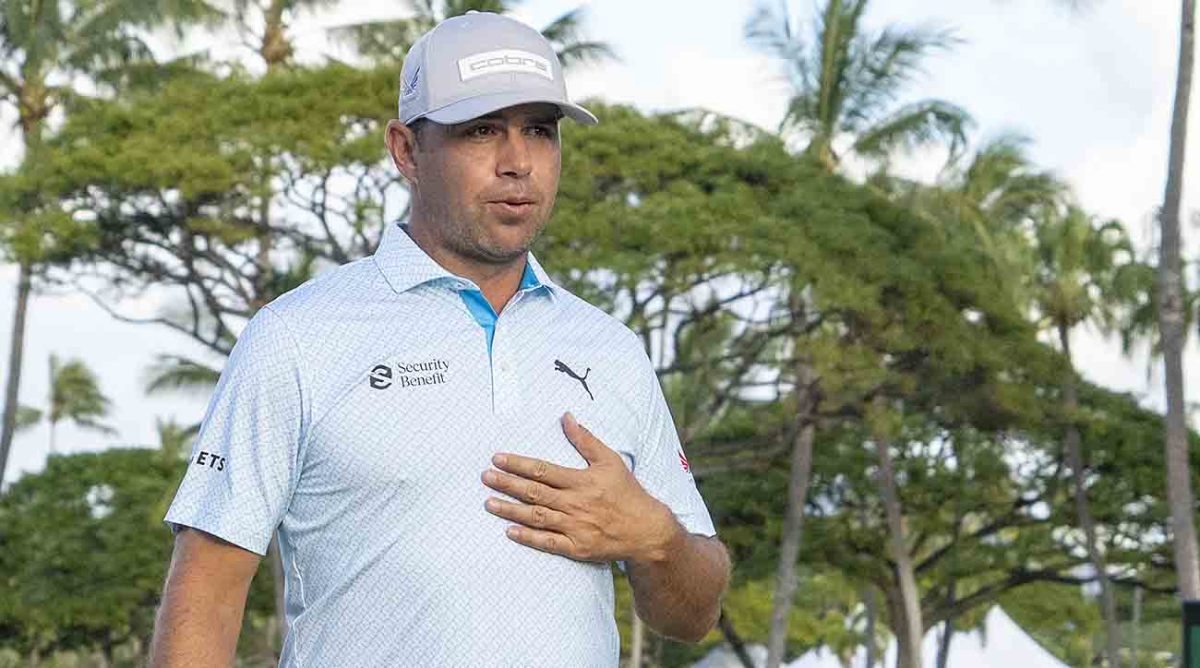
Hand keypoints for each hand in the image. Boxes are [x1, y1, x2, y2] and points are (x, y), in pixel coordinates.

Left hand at [481, 412, 684, 562]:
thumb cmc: (627, 492)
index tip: (498, 458)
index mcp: (582, 481)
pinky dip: (528, 537)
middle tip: (486, 477)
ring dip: (511, 510)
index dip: (518, 464)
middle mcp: (576, 503)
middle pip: (534, 492)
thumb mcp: (610, 460)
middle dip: (507, 484)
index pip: (543, 470)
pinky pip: (548, 542)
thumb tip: (566, 416)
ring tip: (489, 503)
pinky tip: (510, 531)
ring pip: (537, 516)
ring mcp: (575, 527)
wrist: (646, 530)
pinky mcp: (577, 547)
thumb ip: (585, 440)